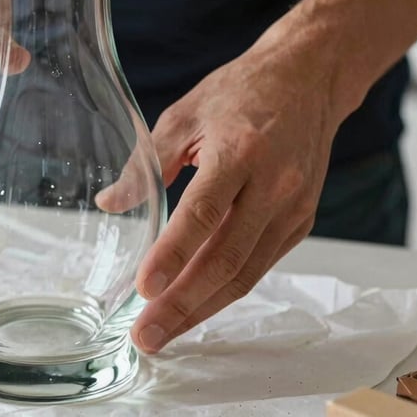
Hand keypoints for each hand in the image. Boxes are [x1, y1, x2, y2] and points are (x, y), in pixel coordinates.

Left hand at [131, 40, 340, 352]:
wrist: (306, 81)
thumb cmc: (239, 92)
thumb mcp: (184, 113)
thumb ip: (146, 162)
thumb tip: (109, 203)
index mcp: (239, 150)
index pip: (203, 212)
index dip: (172, 254)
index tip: (143, 289)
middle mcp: (274, 184)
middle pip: (226, 257)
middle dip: (184, 303)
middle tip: (146, 334)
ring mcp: (293, 206)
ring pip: (247, 271)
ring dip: (204, 307)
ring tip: (165, 332)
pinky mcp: (302, 220)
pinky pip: (261, 263)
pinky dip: (227, 289)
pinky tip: (198, 304)